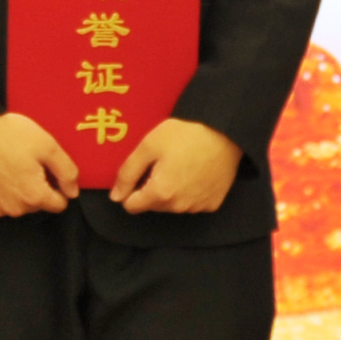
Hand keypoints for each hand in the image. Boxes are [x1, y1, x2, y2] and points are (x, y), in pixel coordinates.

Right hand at [0, 111, 79, 218]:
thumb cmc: (9, 135)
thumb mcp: (47, 145)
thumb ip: (67, 171)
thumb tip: (72, 192)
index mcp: (34, 196)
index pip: (59, 204)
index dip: (57, 186)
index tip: (46, 169)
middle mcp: (15, 209)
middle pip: (36, 205)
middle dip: (36, 188)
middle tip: (25, 162)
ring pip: (16, 205)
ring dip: (16, 191)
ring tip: (7, 165)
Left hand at [110, 117, 241, 214]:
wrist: (225, 132)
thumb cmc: (184, 135)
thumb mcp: (148, 146)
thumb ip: (127, 173)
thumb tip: (115, 197)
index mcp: (160, 194)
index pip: (131, 205)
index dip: (131, 188)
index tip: (143, 170)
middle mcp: (179, 207)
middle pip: (152, 205)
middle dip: (152, 188)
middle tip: (163, 163)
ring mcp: (197, 207)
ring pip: (172, 206)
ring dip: (171, 192)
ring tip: (181, 165)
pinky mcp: (212, 204)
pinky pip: (191, 203)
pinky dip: (190, 192)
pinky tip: (196, 173)